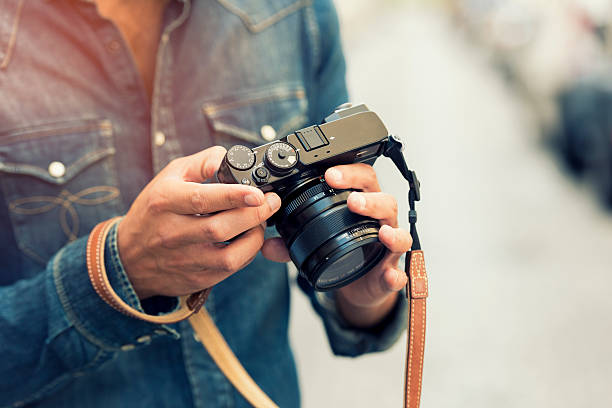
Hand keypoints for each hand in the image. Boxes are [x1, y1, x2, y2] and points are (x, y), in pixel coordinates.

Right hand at [117, 146, 280, 298]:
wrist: (129, 257)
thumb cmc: (154, 210)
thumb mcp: (170, 176)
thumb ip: (202, 162)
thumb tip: (228, 158)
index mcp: (165, 202)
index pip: (202, 199)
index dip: (234, 196)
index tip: (257, 192)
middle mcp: (173, 232)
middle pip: (221, 228)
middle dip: (255, 215)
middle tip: (270, 202)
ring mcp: (184, 259)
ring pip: (229, 256)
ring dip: (254, 237)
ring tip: (260, 221)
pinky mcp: (195, 278)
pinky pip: (230, 269)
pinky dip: (247, 253)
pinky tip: (249, 239)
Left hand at [261, 163, 411, 327]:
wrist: (360, 285)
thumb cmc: (344, 252)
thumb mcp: (314, 245)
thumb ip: (290, 245)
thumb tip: (266, 245)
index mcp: (363, 205)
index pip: (361, 179)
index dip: (350, 173)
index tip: (329, 174)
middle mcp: (381, 222)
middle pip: (385, 200)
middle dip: (370, 199)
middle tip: (353, 200)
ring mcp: (389, 247)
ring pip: (399, 232)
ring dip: (390, 230)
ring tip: (381, 232)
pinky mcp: (390, 273)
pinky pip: (399, 274)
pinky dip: (395, 276)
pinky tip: (389, 276)